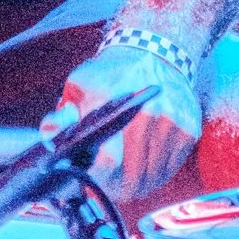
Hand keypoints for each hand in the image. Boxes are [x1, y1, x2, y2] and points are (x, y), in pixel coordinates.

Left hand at [41, 42, 201, 202]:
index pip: (109, 161)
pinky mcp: (188, 131)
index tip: (87, 181)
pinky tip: (140, 166)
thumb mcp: (77, 87)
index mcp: (112, 101)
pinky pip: (169, 169)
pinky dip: (154, 174)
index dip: (97, 177)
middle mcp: (147, 113)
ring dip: (135, 183)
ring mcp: (171, 123)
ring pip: (152, 177)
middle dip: (114, 186)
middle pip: (132, 176)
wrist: (154, 52)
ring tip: (120, 178)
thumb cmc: (111, 74)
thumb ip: (59, 119)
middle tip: (103, 184)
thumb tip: (51, 141)